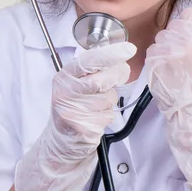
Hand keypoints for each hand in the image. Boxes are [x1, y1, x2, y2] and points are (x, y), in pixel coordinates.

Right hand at [15, 41, 136, 190]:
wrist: (62, 141)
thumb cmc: (74, 107)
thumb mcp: (77, 83)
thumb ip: (95, 70)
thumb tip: (121, 61)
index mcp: (65, 76)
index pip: (90, 60)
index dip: (111, 54)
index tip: (128, 49)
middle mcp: (65, 92)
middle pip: (103, 79)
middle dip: (115, 78)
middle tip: (115, 79)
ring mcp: (73, 110)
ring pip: (108, 98)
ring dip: (108, 101)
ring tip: (95, 106)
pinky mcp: (82, 126)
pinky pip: (107, 115)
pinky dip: (106, 116)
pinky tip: (94, 118)